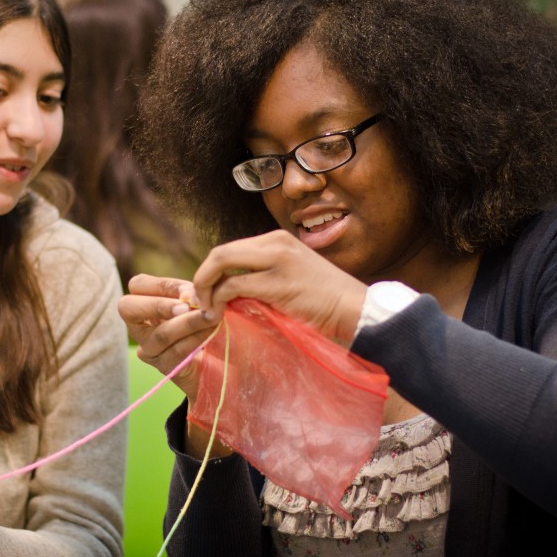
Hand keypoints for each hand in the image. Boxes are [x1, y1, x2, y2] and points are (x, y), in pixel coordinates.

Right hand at [118, 274, 219, 403]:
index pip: (137, 285)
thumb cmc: (203, 320)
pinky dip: (197, 338)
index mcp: (142, 303)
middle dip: (160, 305)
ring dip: (189, 322)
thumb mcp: (194, 302)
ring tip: (211, 315)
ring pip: (162, 333)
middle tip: (187, 306)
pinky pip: (178, 351)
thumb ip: (189, 294)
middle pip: (129, 309)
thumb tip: (190, 295)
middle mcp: (138, 326)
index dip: (162, 284)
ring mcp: (148, 349)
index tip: (189, 289)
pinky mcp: (164, 366)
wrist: (218, 358)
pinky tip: (212, 331)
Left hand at [192, 230, 366, 342]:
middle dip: (202, 279)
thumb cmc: (325, 303)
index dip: (210, 273)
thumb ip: (262, 277)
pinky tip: (220, 316)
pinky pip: (233, 285)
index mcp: (276, 240)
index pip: (229, 250)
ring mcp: (276, 259)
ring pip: (220, 263)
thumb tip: (228, 292)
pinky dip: (219, 301)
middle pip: (219, 253)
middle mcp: (274, 242)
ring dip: (206, 290)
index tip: (206, 296)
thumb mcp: (290, 279)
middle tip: (200, 304)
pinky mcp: (277, 282)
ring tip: (208, 312)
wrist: (356, 310)